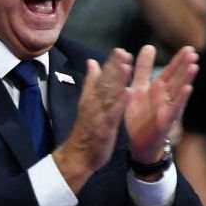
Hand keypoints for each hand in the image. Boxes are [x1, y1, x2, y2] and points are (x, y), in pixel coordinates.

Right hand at [52, 49, 132, 190]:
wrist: (77, 154)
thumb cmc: (86, 129)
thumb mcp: (87, 102)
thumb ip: (91, 81)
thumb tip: (92, 62)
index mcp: (91, 96)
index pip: (101, 77)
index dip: (111, 63)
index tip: (120, 50)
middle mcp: (93, 102)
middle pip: (105, 82)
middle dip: (114, 67)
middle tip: (123, 52)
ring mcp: (98, 114)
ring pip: (108, 94)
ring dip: (117, 80)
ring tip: (126, 66)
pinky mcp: (104, 126)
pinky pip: (113, 113)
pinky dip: (120, 102)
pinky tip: (128, 93)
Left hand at [124, 45, 197, 164]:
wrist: (138, 142)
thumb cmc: (140, 115)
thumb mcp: (138, 87)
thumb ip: (143, 69)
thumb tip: (149, 46)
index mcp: (159, 88)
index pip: (171, 71)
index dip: (179, 60)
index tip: (189, 48)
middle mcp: (166, 97)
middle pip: (177, 79)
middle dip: (185, 66)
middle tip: (194, 52)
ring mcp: (168, 108)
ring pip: (179, 91)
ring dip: (186, 79)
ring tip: (194, 66)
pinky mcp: (166, 121)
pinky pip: (174, 108)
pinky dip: (180, 99)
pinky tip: (187, 89)